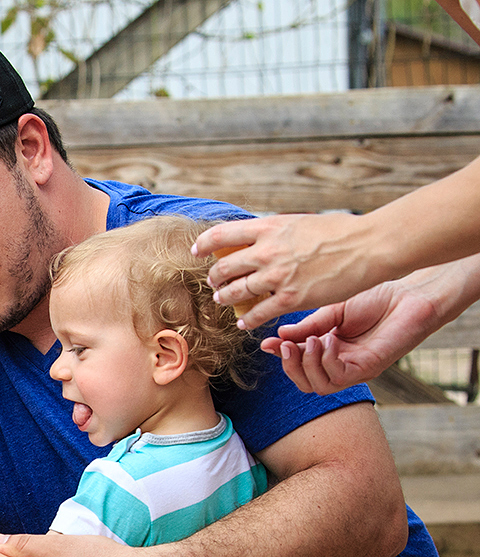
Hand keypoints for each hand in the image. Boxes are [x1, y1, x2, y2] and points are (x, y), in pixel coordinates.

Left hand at [193, 214, 376, 329]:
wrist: (369, 246)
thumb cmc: (341, 232)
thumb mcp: (300, 222)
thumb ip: (277, 232)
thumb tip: (262, 238)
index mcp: (270, 228)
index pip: (222, 234)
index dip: (204, 244)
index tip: (197, 251)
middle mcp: (267, 251)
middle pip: (224, 267)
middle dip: (214, 277)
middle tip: (213, 282)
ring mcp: (277, 276)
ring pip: (235, 291)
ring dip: (225, 298)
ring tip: (222, 300)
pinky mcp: (290, 298)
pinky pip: (257, 314)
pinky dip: (246, 320)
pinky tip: (243, 323)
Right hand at [258, 274, 444, 393]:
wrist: (411, 294)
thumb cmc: (378, 298)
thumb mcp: (333, 311)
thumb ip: (308, 326)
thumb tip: (279, 335)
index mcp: (329, 348)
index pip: (298, 361)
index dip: (281, 355)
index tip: (266, 344)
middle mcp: (340, 362)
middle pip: (305, 382)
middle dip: (289, 366)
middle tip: (286, 346)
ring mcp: (354, 368)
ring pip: (318, 386)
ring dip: (307, 365)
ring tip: (311, 341)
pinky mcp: (368, 369)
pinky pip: (337, 378)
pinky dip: (326, 362)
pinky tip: (329, 341)